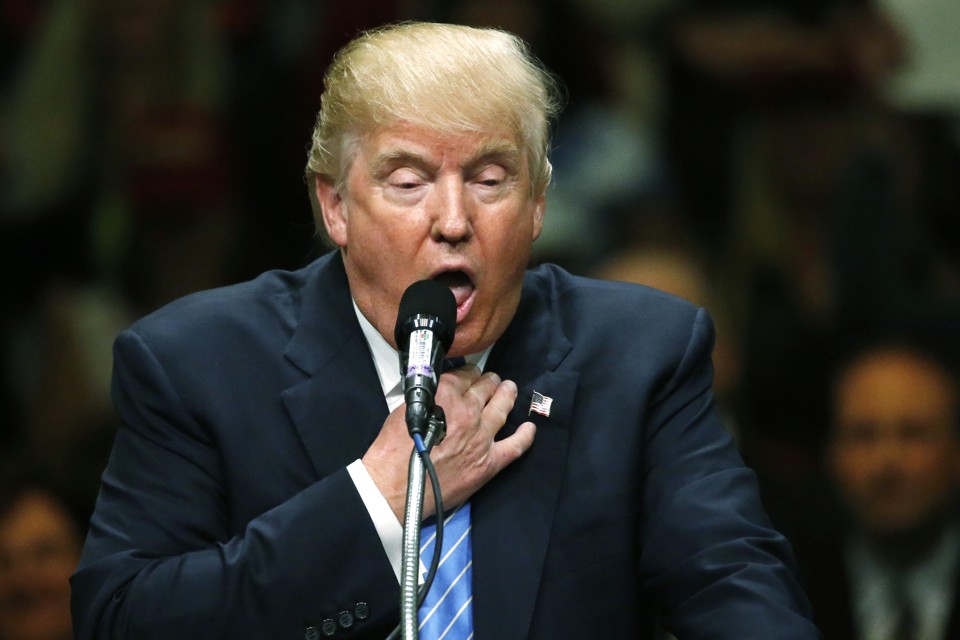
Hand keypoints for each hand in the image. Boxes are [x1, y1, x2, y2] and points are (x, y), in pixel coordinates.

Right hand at [361, 366, 535, 519]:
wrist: (398, 488)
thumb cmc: (393, 451)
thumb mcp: (405, 410)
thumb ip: (428, 397)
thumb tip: (439, 394)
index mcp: (446, 395)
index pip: (465, 375)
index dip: (469, 374)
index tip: (471, 375)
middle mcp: (468, 411)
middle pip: (486, 388)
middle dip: (489, 381)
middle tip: (492, 380)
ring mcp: (482, 436)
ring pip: (502, 407)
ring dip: (507, 394)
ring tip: (510, 389)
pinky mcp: (489, 462)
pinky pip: (516, 446)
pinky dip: (525, 436)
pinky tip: (529, 428)